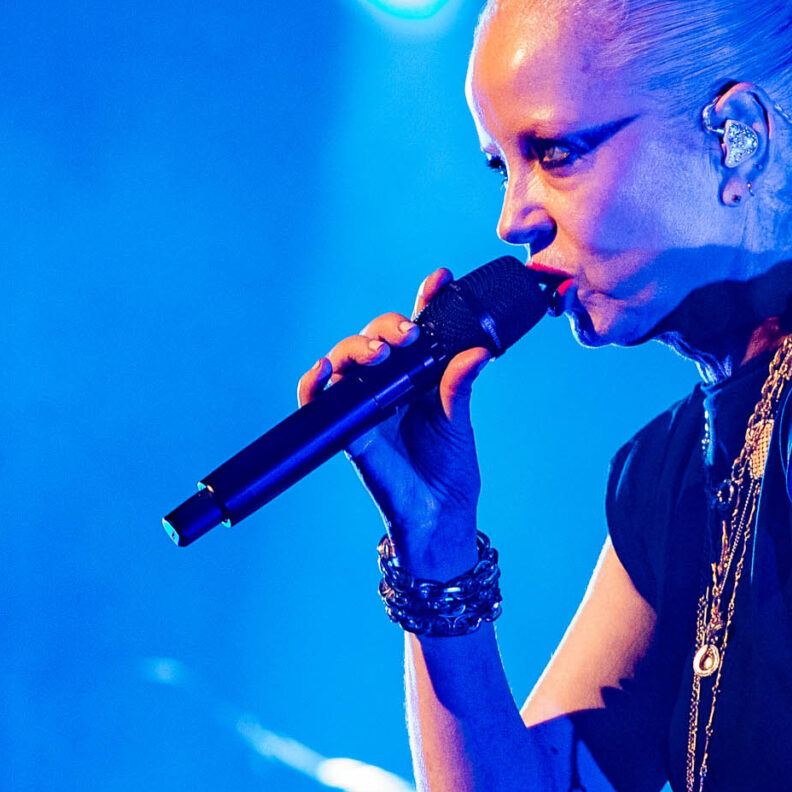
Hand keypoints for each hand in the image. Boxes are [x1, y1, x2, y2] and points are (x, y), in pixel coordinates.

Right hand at [296, 267, 492, 572]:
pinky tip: (323, 370)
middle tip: (408, 332)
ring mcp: (364, 404)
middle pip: (376, 337)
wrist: (438, 512)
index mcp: (418, 374)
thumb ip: (460, 382)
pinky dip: (313, 383)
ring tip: (379, 351)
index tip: (440, 279)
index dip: (425, 300)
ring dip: (356, 347)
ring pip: (345, 359)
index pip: (417, 328)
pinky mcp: (346, 429)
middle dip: (387, 325)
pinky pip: (317, 402)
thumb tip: (478, 351)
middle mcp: (388, 383)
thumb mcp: (459, 417)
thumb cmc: (449, 466)